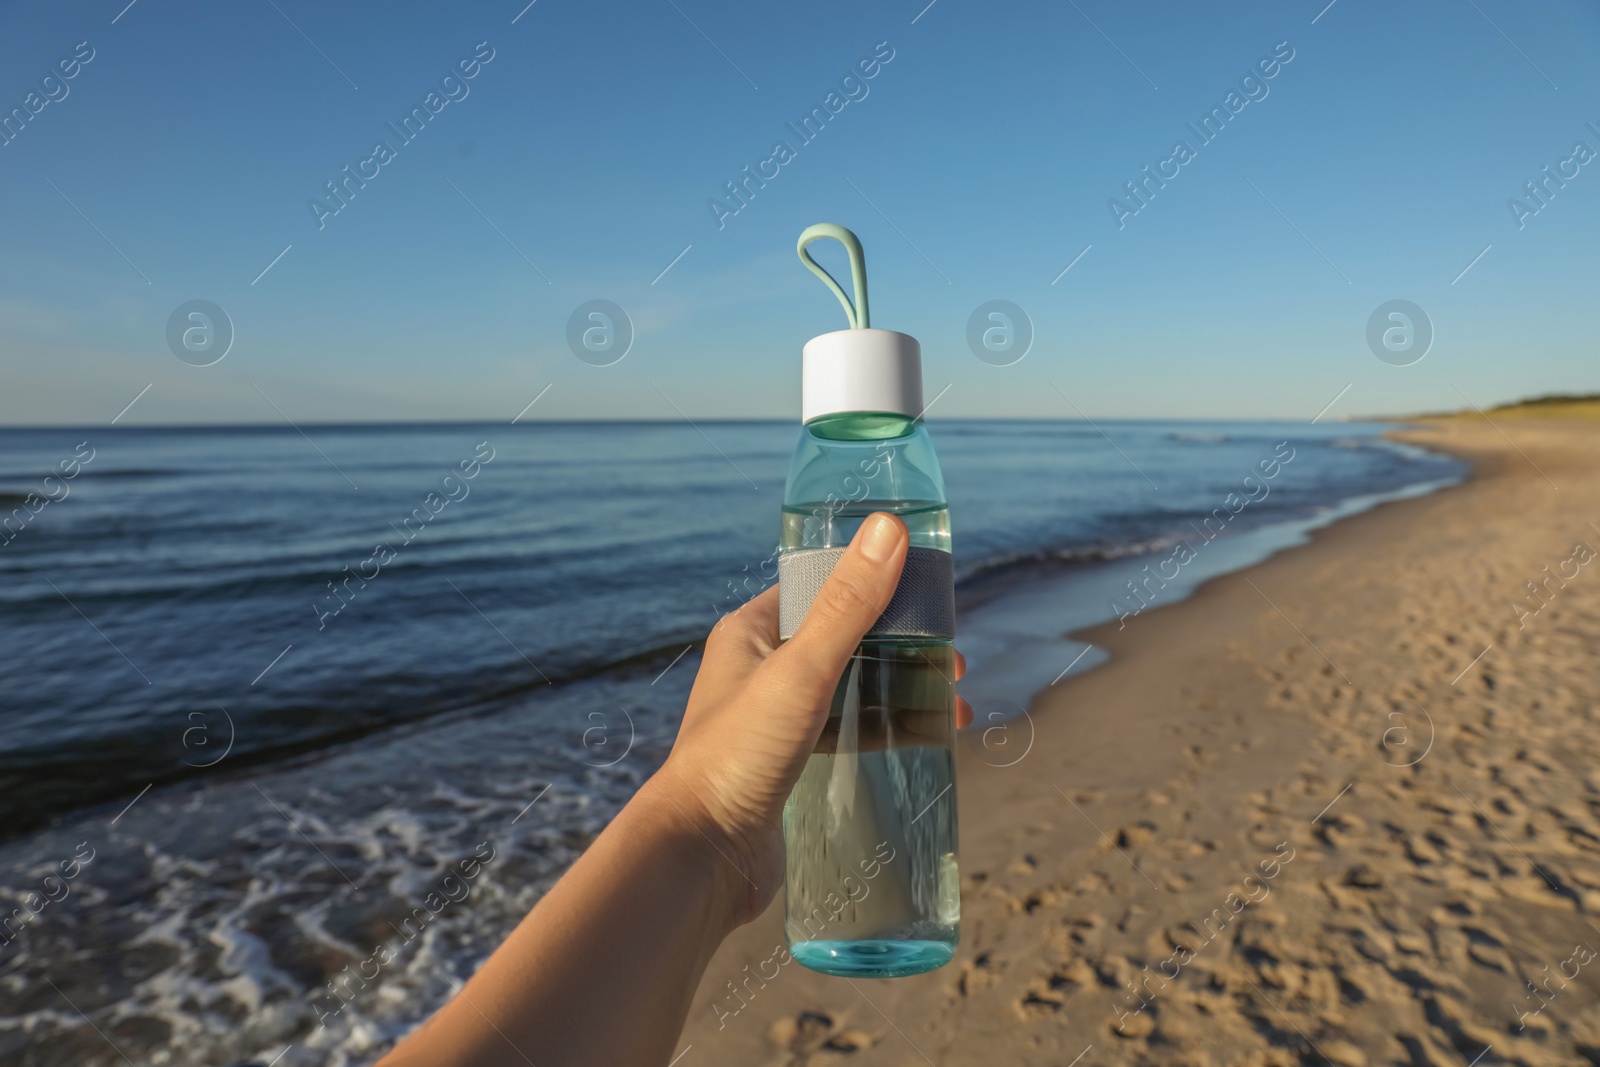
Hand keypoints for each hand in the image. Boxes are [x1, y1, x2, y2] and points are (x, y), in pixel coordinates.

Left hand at [652, 512, 969, 926]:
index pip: (823, 587)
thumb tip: (889, 529)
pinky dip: (886, 734)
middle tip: (953, 663)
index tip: (932, 595)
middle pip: (848, 641)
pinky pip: (848, 739)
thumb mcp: (802, 670)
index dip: (878, 585)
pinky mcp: (792, 769)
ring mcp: (776, 723)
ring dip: (903, 693)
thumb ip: (848, 604)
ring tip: (953, 710)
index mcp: (751, 634)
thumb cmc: (737, 755)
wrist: (700, 859)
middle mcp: (760, 672)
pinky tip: (925, 744)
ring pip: (853, 692)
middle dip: (905, 647)